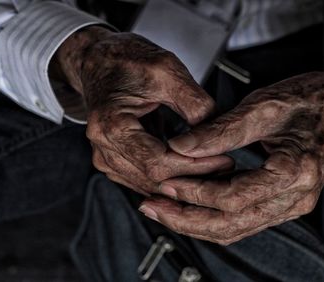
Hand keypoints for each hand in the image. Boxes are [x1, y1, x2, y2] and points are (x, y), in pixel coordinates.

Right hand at [52, 26, 231, 194]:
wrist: (97, 58)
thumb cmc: (125, 60)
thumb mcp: (167, 70)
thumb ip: (194, 103)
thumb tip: (214, 133)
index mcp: (112, 125)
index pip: (158, 163)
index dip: (194, 166)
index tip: (222, 160)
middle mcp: (104, 147)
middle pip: (154, 179)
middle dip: (193, 176)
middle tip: (226, 165)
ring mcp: (107, 156)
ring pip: (150, 185)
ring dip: (184, 180)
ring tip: (215, 167)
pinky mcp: (115, 160)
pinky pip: (144, 179)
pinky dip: (170, 177)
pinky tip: (194, 168)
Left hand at [139, 64, 323, 243]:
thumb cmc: (312, 99)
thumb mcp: (264, 106)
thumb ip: (221, 130)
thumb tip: (181, 146)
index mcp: (295, 172)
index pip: (233, 198)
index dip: (194, 194)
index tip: (165, 184)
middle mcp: (297, 197)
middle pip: (233, 225)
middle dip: (188, 220)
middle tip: (154, 208)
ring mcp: (294, 204)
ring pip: (238, 228)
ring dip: (198, 222)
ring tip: (165, 210)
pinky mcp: (287, 203)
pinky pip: (247, 220)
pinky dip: (216, 216)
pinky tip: (193, 205)